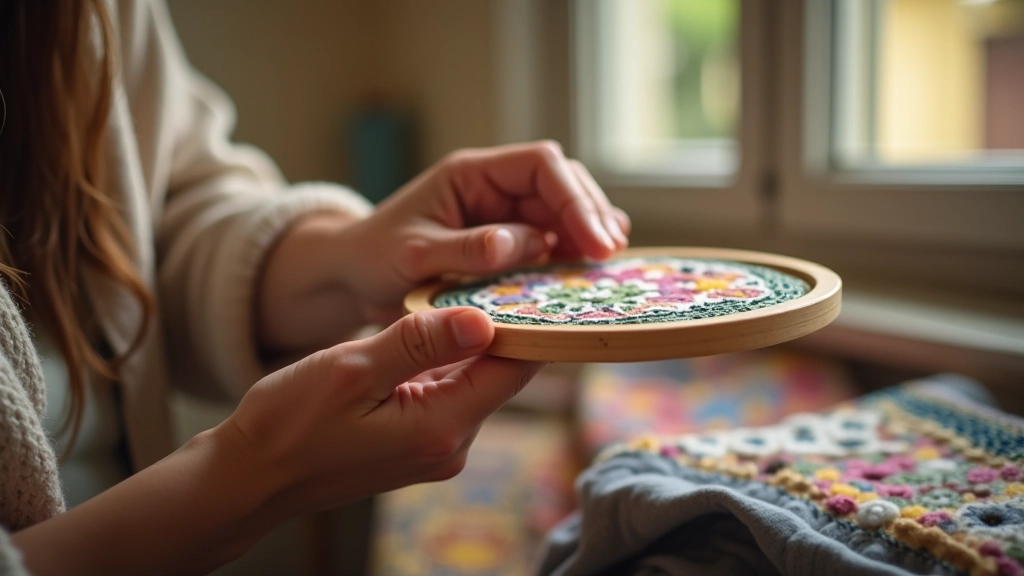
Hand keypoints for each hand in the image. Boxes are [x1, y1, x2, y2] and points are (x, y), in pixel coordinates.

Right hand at [223, 306, 542, 513]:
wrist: (252, 475)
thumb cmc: (289, 423)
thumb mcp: (352, 370)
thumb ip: (419, 343)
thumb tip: (483, 320)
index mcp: (441, 428)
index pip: (513, 370)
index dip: (528, 322)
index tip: (531, 278)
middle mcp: (451, 445)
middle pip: (500, 375)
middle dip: (502, 327)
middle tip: (504, 271)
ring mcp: (436, 448)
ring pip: (475, 381)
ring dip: (473, 342)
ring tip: (475, 288)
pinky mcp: (420, 443)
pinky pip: (450, 393)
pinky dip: (448, 361)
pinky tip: (438, 328)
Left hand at [335, 141, 630, 322]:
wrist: (353, 277)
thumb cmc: (374, 258)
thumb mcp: (415, 256)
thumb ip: (467, 250)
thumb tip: (528, 244)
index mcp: (471, 174)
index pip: (540, 165)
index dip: (573, 198)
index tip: (593, 240)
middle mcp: (493, 187)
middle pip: (562, 183)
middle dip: (589, 214)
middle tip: (608, 256)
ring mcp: (502, 212)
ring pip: (562, 210)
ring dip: (586, 232)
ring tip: (608, 261)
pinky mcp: (506, 241)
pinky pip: (549, 239)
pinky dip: (571, 252)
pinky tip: (588, 268)